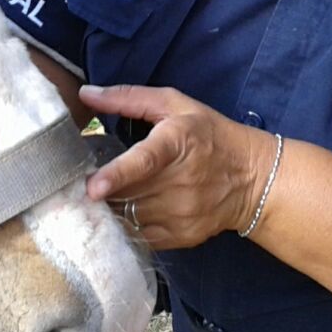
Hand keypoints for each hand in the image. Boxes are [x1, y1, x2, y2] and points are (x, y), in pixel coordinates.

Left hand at [81, 84, 273, 249]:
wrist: (253, 178)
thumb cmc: (209, 135)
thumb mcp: (175, 104)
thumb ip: (129, 98)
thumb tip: (86, 94)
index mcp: (177, 143)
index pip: (144, 162)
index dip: (116, 175)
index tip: (92, 186)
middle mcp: (180, 182)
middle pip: (127, 193)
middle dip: (99, 190)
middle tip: (78, 181)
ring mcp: (182, 214)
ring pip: (129, 217)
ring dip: (109, 208)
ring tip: (101, 196)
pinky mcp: (182, 237)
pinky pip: (139, 237)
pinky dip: (124, 227)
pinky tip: (121, 212)